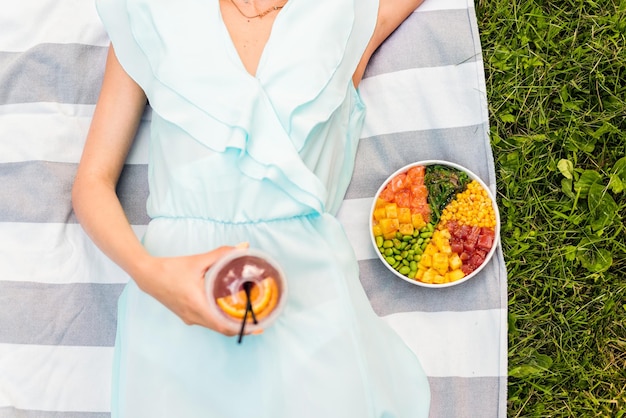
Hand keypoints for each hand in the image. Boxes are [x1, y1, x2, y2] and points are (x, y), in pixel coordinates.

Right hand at [134, 243, 248, 335]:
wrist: (148, 275)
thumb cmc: (171, 268)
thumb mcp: (198, 261)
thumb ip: (222, 254)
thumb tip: (244, 247)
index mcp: (197, 305)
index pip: (223, 326)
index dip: (242, 327)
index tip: (258, 325)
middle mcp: (194, 316)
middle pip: (222, 329)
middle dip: (242, 326)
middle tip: (259, 318)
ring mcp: (189, 318)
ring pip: (215, 326)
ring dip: (231, 323)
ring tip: (248, 314)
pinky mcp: (187, 315)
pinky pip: (208, 322)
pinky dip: (220, 319)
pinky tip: (229, 309)